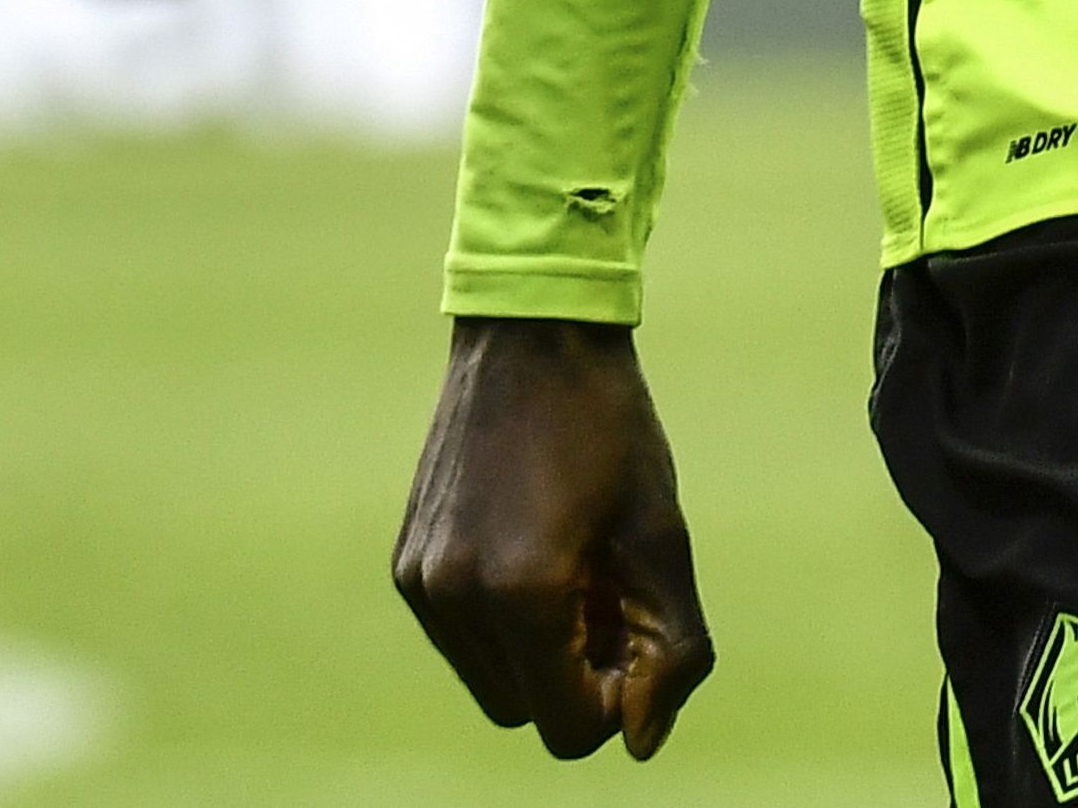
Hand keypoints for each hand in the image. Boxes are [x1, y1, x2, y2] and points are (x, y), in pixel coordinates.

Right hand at [394, 316, 712, 759]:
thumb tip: (642, 742)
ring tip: (578, 566)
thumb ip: (671, 647)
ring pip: (492, 681)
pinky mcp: (406, 562)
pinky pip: (461, 637)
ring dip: (540, 651)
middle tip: (613, 593)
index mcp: (523, 592)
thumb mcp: (662, 536)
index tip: (639, 632)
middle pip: (527, 711)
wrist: (533, 334)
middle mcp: (455, 597)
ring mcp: (421, 581)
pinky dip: (503, 620)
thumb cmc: (610, 429)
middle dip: (578, 675)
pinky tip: (537, 545)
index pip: (567, 728)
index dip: (619, 701)